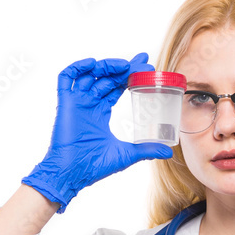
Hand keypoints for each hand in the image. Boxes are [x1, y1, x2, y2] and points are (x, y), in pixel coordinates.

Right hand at [21, 52, 173, 213]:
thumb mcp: (126, 154)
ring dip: (105, 66)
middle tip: (142, 61)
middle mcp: (89, 104)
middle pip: (106, 78)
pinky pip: (66, 79)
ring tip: (123, 65)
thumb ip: (146, 150)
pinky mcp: (65, 104)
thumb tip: (169, 152)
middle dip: (123, 67)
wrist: (72, 174)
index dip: (130, 75)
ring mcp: (77, 102)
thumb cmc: (94, 166)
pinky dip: (77, 68)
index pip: (116, 87)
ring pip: (90, 75)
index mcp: (100, 112)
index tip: (146, 66)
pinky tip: (92, 64)